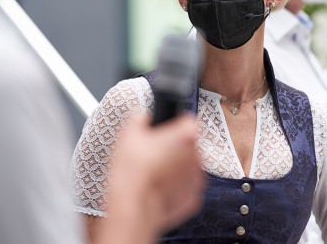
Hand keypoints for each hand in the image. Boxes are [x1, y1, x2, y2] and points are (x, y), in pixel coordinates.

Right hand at [98, 113, 204, 243]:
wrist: (133, 209)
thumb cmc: (133, 173)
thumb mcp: (129, 134)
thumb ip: (140, 117)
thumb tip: (142, 116)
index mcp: (186, 135)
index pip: (187, 121)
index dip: (174, 125)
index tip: (164, 131)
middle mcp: (197, 155)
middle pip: (188, 144)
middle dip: (173, 147)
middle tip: (153, 153)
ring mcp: (197, 178)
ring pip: (188, 165)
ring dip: (175, 167)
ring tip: (153, 172)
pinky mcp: (193, 198)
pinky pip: (185, 187)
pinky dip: (175, 186)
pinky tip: (158, 187)